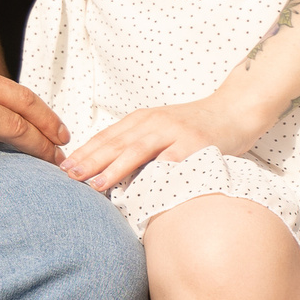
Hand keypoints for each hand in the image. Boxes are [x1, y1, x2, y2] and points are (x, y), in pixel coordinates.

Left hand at [62, 95, 267, 191]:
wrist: (236, 110)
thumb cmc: (196, 127)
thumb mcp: (162, 129)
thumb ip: (138, 144)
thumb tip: (107, 171)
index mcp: (142, 119)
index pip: (106, 136)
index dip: (84, 152)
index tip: (62, 169)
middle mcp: (154, 122)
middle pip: (115, 142)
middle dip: (89, 161)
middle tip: (68, 177)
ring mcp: (175, 132)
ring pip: (138, 150)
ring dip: (114, 168)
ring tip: (95, 183)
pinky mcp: (196, 143)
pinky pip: (172, 162)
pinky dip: (155, 175)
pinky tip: (140, 189)